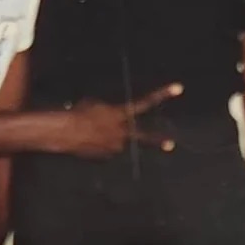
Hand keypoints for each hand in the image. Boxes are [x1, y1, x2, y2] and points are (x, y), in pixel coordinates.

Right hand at [54, 83, 182, 156]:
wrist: (65, 132)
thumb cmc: (79, 113)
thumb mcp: (97, 104)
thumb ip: (111, 111)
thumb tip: (113, 116)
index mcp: (121, 114)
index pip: (145, 103)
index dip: (162, 94)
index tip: (179, 88)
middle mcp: (122, 132)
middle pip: (144, 137)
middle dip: (157, 141)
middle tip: (171, 144)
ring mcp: (116, 146)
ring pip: (119, 141)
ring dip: (110, 137)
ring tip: (93, 132)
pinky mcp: (107, 156)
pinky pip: (108, 148)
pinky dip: (101, 144)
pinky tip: (88, 140)